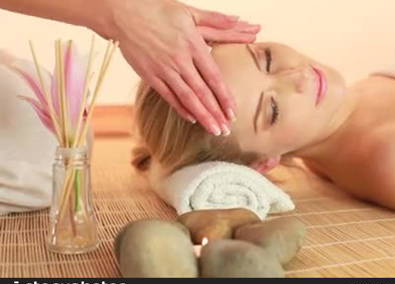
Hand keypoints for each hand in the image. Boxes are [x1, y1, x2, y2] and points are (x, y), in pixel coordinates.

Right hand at [101, 0, 259, 135]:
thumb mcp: (189, 12)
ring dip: (202, 116)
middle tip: (227, 129)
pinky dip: (181, 109)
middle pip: (203, 93)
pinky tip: (192, 119)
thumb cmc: (158, 10)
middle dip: (216, 113)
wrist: (124, 13)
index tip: (233, 112)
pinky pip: (168, 96)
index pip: (214, 77)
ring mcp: (164, 70)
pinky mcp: (150, 75)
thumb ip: (215, 20)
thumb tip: (238, 19)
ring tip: (214, 130)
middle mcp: (180, 61)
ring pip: (187, 98)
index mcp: (193, 45)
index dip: (225, 97)